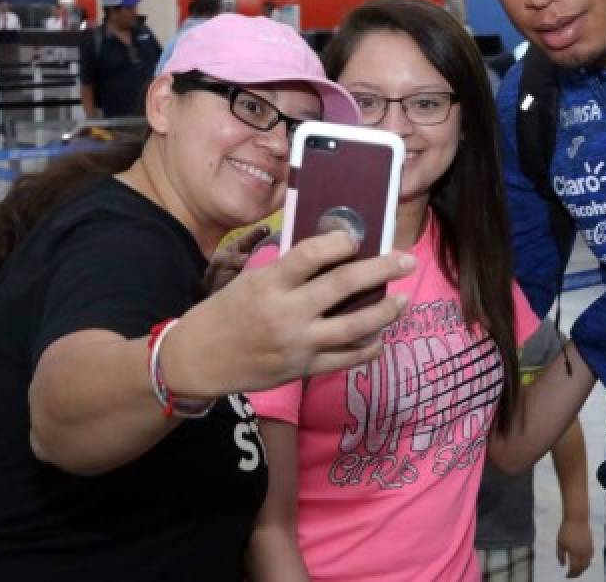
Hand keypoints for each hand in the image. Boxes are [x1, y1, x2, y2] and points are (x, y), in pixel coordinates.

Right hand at [167, 230, 414, 396]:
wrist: (198, 360)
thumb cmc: (224, 312)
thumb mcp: (249, 280)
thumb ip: (287, 270)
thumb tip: (331, 251)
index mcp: (269, 283)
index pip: (311, 254)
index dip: (339, 241)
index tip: (357, 236)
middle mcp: (286, 313)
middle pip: (343, 285)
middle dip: (381, 269)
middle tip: (406, 260)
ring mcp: (298, 344)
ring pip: (354, 327)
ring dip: (384, 311)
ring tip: (403, 300)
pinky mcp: (303, 369)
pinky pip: (345, 359)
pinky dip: (368, 349)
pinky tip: (381, 338)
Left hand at [556, 517, 593, 577]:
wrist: (577, 518)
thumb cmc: (566, 530)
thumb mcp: (560, 543)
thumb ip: (560, 555)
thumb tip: (563, 565)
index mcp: (575, 553)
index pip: (574, 568)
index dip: (570, 574)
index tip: (566, 576)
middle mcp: (584, 553)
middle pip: (582, 568)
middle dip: (576, 573)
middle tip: (571, 576)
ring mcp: (589, 549)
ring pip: (587, 564)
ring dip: (582, 569)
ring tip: (576, 571)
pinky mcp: (592, 545)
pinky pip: (590, 558)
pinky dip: (586, 562)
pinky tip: (582, 563)